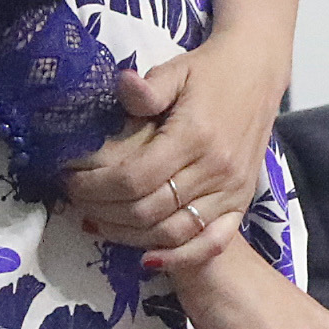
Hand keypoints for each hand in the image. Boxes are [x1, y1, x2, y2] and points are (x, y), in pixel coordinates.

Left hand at [60, 32, 287, 276]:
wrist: (258, 70)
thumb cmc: (210, 71)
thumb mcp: (176, 70)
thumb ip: (148, 88)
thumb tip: (121, 85)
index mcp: (194, 135)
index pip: (135, 178)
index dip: (95, 187)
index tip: (69, 181)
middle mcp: (215, 169)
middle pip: (147, 211)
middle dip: (103, 212)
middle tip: (77, 202)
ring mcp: (231, 190)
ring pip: (172, 232)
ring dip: (129, 236)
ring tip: (99, 224)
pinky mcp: (242, 202)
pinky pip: (210, 243)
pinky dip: (179, 257)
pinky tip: (148, 258)